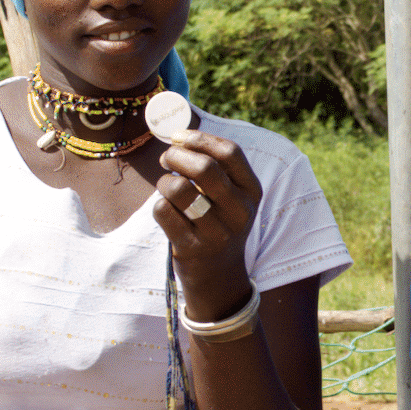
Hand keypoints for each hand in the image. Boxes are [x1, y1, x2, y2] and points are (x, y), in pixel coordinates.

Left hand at [151, 131, 262, 321]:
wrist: (219, 275)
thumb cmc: (218, 222)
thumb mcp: (230, 196)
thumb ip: (214, 167)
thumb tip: (177, 134)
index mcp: (252, 191)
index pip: (229, 153)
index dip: (200, 139)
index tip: (178, 137)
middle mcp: (239, 212)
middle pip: (204, 168)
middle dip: (176, 156)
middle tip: (165, 158)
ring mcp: (217, 233)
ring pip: (179, 189)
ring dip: (164, 181)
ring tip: (166, 186)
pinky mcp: (192, 249)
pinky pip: (163, 212)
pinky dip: (159, 206)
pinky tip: (167, 211)